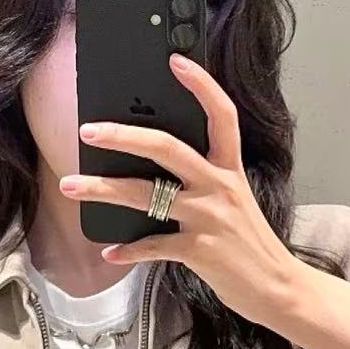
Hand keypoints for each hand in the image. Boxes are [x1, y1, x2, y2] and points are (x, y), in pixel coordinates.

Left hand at [58, 54, 302, 328]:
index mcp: (230, 169)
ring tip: (71, 185)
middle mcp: (219, 186)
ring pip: (145, 195)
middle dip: (123, 135)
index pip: (221, 115)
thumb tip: (151, 167)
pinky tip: (109, 252)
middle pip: (168, 147)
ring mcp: (208, 218)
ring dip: (102, 189)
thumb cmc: (249, 244)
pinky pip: (152, 246)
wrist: (278, 288)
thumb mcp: (233, 202)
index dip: (201, 85)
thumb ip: (202, 181)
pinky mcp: (199, 250)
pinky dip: (127, 250)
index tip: (175, 60)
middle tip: (88, 130)